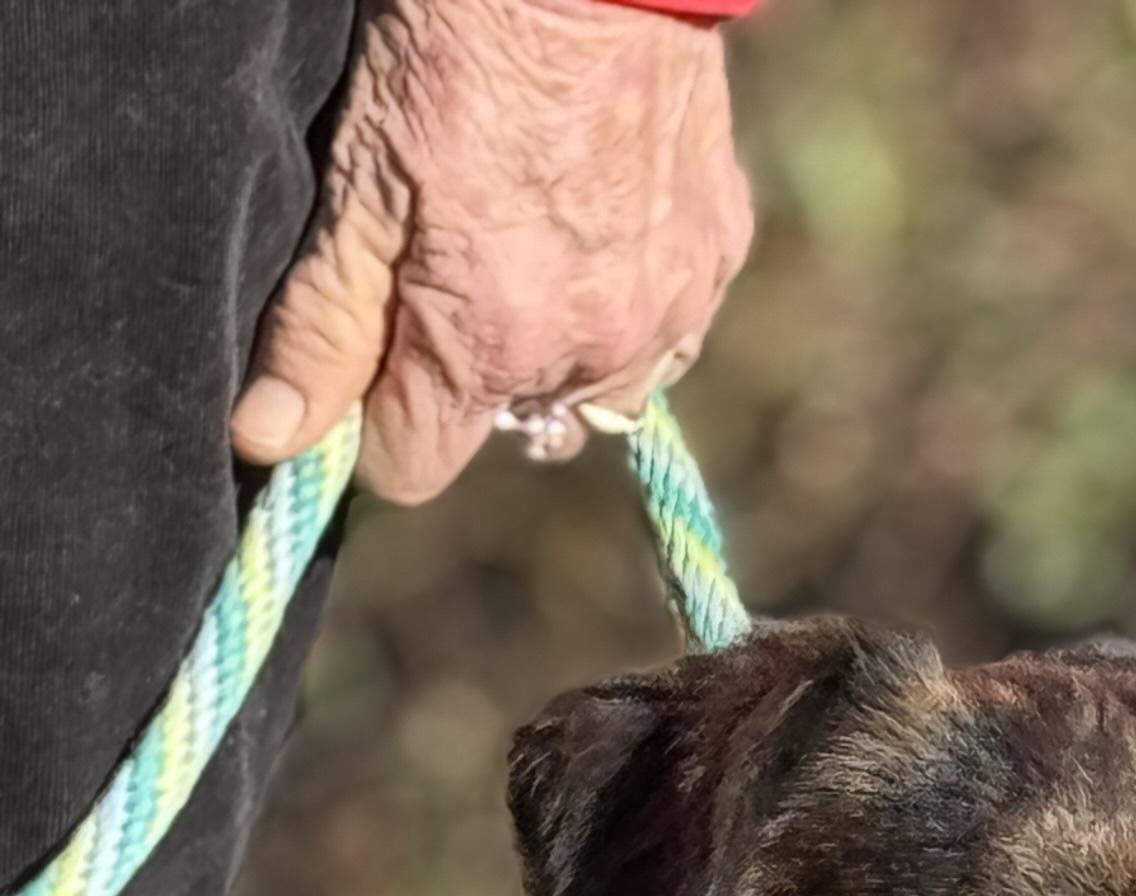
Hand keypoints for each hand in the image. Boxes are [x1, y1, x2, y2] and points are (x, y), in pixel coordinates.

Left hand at [232, 0, 753, 505]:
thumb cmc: (460, 45)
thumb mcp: (360, 177)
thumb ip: (322, 321)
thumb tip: (272, 440)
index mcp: (491, 348)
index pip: (414, 465)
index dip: (372, 423)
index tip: (359, 363)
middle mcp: (591, 358)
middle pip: (504, 429)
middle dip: (469, 379)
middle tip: (446, 268)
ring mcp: (667, 314)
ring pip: (593, 395)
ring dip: (555, 353)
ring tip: (530, 254)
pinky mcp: (717, 259)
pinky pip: (664, 336)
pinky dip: (626, 308)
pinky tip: (598, 232)